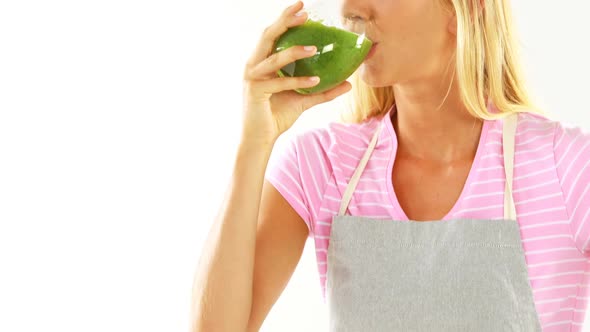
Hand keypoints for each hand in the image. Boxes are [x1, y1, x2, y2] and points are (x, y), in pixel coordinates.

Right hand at [241, 1, 352, 143]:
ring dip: (294, 51)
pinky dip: (298, 80)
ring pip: (274, 58)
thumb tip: (348, 83)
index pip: (274, 34)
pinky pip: (280, 83)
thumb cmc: (277, 115)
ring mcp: (253, 78)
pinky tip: (316, 79)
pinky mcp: (255, 92)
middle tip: (304, 12)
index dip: (286, 19)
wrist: (260, 139)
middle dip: (285, 22)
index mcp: (263, 61)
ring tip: (314, 48)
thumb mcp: (304, 99)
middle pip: (268, 36)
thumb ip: (324, 90)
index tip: (302, 7)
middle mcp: (255, 65)